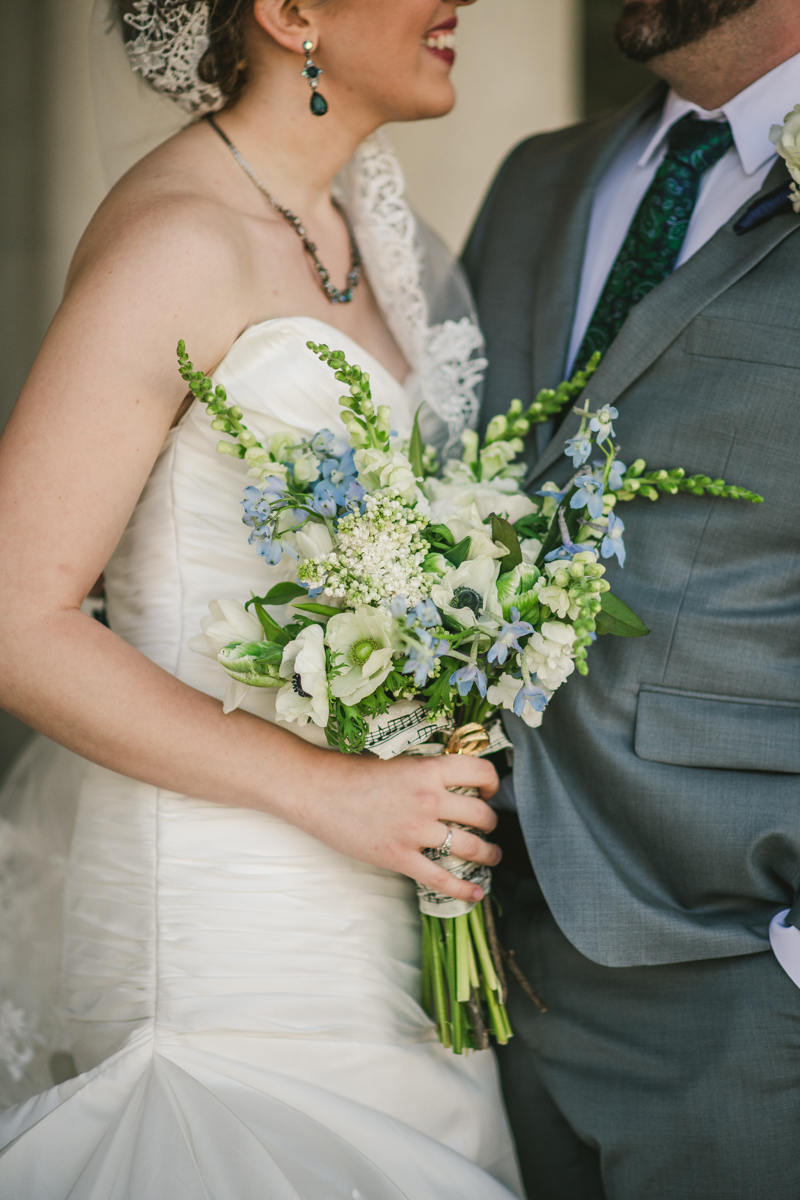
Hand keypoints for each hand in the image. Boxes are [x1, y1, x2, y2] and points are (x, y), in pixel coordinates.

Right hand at [284, 747, 500, 902]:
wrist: (316, 790)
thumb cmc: (351, 772)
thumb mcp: (397, 761)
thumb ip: (426, 772)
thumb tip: (452, 782)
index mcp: (428, 769)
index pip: (482, 772)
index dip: (493, 782)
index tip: (490, 791)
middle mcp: (429, 799)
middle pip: (481, 814)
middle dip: (491, 823)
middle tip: (488, 826)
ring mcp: (415, 831)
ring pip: (470, 847)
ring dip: (487, 853)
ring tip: (491, 855)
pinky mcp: (399, 857)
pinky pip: (441, 878)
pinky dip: (463, 888)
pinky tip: (476, 892)